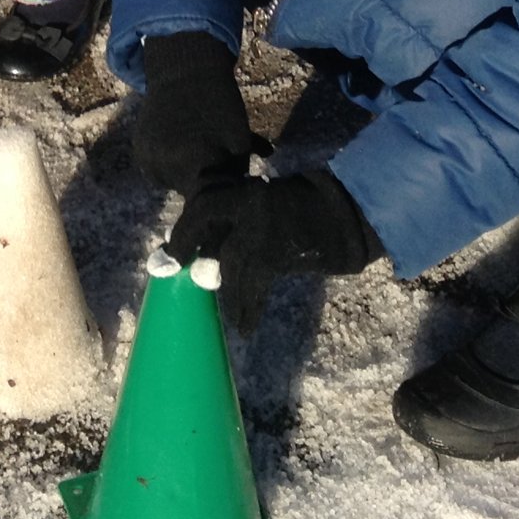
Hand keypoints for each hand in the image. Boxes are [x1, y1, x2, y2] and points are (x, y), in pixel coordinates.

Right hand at [132, 32, 266, 193]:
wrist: (184, 68)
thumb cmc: (218, 103)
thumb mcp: (240, 140)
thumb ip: (237, 173)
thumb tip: (237, 197)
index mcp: (189, 168)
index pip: (205, 202)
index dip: (218, 200)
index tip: (228, 192)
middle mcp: (160, 169)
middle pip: (188, 190)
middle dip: (203, 181)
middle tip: (217, 160)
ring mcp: (145, 158)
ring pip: (172, 180)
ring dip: (186, 171)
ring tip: (198, 146)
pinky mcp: (137, 147)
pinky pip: (156, 166)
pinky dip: (169, 160)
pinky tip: (180, 140)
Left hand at [167, 171, 383, 334]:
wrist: (344, 216)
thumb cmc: (307, 206)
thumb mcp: (266, 200)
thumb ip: (239, 215)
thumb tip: (207, 244)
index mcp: (245, 191)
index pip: (203, 203)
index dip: (185, 227)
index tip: (174, 248)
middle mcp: (249, 206)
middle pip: (210, 231)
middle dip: (193, 253)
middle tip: (185, 275)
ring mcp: (261, 231)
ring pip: (230, 266)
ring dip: (229, 295)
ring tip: (231, 317)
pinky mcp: (274, 255)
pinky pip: (253, 287)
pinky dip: (249, 309)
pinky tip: (246, 327)